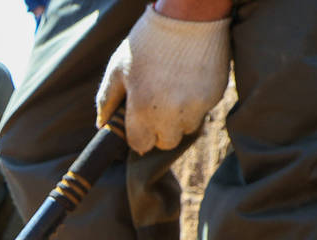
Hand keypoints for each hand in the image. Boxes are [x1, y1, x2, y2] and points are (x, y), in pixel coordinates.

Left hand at [95, 4, 230, 153]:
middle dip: (159, 132)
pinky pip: (203, 111)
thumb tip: (101, 125)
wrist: (188, 16)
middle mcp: (170, 114)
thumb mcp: (117, 68)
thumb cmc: (147, 42)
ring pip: (186, 129)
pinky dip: (195, 103)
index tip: (138, 126)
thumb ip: (106, 101)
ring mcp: (195, 106)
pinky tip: (187, 82)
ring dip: (179, 119)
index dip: (137, 136)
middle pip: (165, 143)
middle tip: (156, 109)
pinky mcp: (214, 96)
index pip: (139, 145)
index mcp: (142, 109)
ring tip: (173, 93)